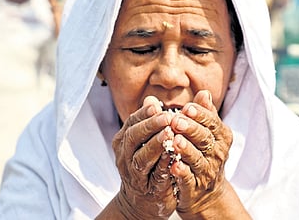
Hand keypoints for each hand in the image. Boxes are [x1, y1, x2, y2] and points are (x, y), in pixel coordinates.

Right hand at [112, 96, 177, 218]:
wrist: (143, 199)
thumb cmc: (147, 162)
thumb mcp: (145, 140)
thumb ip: (149, 121)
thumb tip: (151, 98)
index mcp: (124, 140)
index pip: (131, 122)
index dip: (143, 114)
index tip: (157, 106)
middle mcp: (124, 155)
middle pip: (133, 137)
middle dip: (150, 126)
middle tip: (167, 117)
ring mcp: (133, 173)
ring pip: (140, 157)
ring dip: (155, 144)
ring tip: (169, 133)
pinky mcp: (147, 188)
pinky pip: (154, 175)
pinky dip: (163, 165)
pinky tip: (174, 156)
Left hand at [169, 90, 232, 216]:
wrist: (206, 192)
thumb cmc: (203, 152)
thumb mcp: (207, 132)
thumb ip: (205, 113)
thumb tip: (204, 92)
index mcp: (221, 136)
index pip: (212, 122)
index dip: (200, 115)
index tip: (186, 107)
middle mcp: (217, 153)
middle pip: (205, 139)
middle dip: (191, 129)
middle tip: (176, 120)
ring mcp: (207, 171)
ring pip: (197, 159)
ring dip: (186, 150)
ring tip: (174, 141)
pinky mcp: (195, 187)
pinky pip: (189, 179)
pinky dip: (182, 173)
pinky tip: (173, 166)